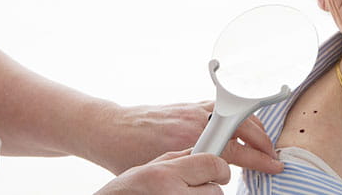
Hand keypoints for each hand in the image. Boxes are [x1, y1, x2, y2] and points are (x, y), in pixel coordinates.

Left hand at [85, 101, 282, 174]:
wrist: (110, 130)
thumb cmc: (128, 155)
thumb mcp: (164, 171)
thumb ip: (193, 169)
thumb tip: (214, 179)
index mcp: (192, 141)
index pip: (237, 151)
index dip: (260, 160)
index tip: (275, 165)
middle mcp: (196, 121)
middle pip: (242, 126)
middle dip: (263, 140)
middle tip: (272, 154)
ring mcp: (193, 110)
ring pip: (234, 113)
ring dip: (252, 126)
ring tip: (261, 141)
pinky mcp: (188, 104)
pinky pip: (219, 106)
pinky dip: (234, 115)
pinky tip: (239, 125)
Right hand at [94, 149, 229, 194]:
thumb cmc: (123, 191)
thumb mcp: (146, 168)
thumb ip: (178, 159)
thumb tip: (203, 151)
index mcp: (166, 176)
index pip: (213, 164)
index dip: (219, 167)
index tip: (218, 170)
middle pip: (216, 190)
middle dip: (209, 187)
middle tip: (193, 187)